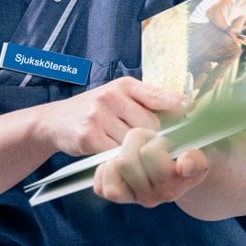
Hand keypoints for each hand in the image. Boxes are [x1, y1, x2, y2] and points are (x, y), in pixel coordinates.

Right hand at [38, 76, 188, 156]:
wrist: (54, 121)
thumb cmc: (94, 111)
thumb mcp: (117, 97)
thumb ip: (144, 103)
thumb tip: (182, 114)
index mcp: (124, 85)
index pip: (156, 94)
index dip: (176, 103)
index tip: (191, 110)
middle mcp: (111, 96)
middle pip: (150, 125)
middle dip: (153, 139)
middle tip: (151, 148)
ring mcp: (99, 115)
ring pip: (134, 142)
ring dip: (135, 152)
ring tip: (128, 152)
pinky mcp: (89, 136)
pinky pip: (116, 154)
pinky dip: (119, 159)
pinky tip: (114, 157)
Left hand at [92, 126, 209, 206]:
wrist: (183, 169)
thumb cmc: (189, 153)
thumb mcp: (200, 152)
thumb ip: (195, 158)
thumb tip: (184, 165)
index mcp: (177, 182)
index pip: (153, 156)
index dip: (157, 145)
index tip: (167, 142)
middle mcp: (157, 195)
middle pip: (127, 161)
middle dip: (135, 140)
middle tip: (149, 138)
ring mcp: (137, 198)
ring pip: (114, 170)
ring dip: (120, 153)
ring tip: (134, 149)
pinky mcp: (120, 197)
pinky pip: (100, 186)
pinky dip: (104, 169)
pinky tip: (118, 160)